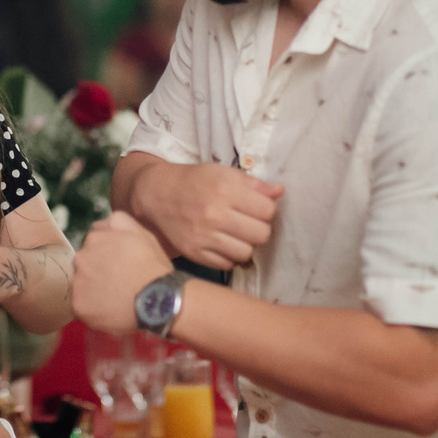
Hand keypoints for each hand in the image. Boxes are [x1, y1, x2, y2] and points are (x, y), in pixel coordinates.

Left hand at [72, 212, 174, 334]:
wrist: (158, 300)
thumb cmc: (152, 266)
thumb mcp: (140, 233)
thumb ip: (115, 222)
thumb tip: (96, 225)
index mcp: (93, 239)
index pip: (92, 249)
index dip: (106, 260)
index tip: (120, 269)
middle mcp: (80, 259)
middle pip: (84, 267)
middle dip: (97, 274)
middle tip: (118, 284)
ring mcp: (78, 283)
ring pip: (82, 288)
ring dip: (94, 293)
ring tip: (116, 299)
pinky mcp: (79, 306)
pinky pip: (82, 308)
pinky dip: (94, 311)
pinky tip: (112, 311)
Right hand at [130, 161, 281, 268]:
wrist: (157, 194)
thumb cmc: (194, 181)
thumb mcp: (223, 173)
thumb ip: (253, 184)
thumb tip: (279, 192)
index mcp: (225, 190)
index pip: (267, 210)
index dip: (265, 209)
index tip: (256, 207)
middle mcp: (214, 214)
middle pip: (261, 234)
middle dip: (258, 228)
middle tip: (247, 222)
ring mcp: (203, 236)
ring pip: (245, 253)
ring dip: (245, 245)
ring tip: (236, 235)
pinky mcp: (194, 252)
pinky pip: (226, 264)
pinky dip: (228, 256)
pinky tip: (222, 244)